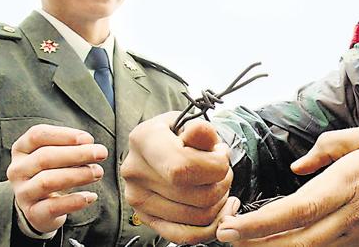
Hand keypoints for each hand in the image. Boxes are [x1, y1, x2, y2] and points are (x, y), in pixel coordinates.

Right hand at [7, 125, 107, 232]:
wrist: (42, 206)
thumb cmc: (54, 171)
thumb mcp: (59, 154)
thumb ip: (72, 146)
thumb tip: (89, 144)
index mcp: (22, 149)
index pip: (38, 135)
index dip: (64, 135)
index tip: (89, 139)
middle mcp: (17, 170)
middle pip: (44, 157)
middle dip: (77, 154)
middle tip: (102, 153)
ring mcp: (22, 193)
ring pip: (47, 181)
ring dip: (77, 175)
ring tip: (98, 172)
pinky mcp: (33, 213)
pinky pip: (52, 207)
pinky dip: (74, 201)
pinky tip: (91, 196)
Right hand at [121, 112, 238, 244]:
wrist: (161, 146)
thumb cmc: (178, 134)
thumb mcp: (189, 122)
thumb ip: (200, 130)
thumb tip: (200, 132)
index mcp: (144, 140)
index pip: (183, 167)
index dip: (214, 167)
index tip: (221, 156)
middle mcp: (135, 170)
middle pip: (196, 195)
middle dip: (222, 183)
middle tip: (223, 170)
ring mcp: (137, 198)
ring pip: (197, 217)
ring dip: (219, 202)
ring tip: (217, 184)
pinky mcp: (146, 217)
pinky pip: (184, 236)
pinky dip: (210, 227)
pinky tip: (220, 209)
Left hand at [216, 126, 358, 246]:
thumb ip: (328, 147)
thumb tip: (297, 167)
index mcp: (349, 182)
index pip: (297, 209)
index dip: (262, 224)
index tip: (232, 227)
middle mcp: (350, 213)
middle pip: (296, 241)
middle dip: (257, 245)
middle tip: (225, 237)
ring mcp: (356, 234)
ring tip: (243, 241)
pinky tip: (277, 243)